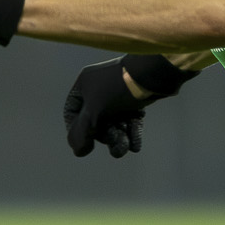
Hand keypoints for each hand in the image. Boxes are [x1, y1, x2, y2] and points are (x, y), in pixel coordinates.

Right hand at [63, 54, 200, 158]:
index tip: (86, 143)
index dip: (77, 131)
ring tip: (126, 148)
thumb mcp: (93, 113)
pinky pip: (129, 118)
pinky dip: (131, 132)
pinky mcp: (135, 98)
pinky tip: (135, 146)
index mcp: (84, 85)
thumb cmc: (117, 90)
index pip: (71, 112)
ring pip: (114, 122)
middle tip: (115, 143)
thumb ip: (81, 134)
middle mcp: (99, 88)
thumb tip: (78, 151)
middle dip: (106, 136)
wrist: (153, 73)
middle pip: (96, 121)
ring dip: (119, 138)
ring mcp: (118, 93)